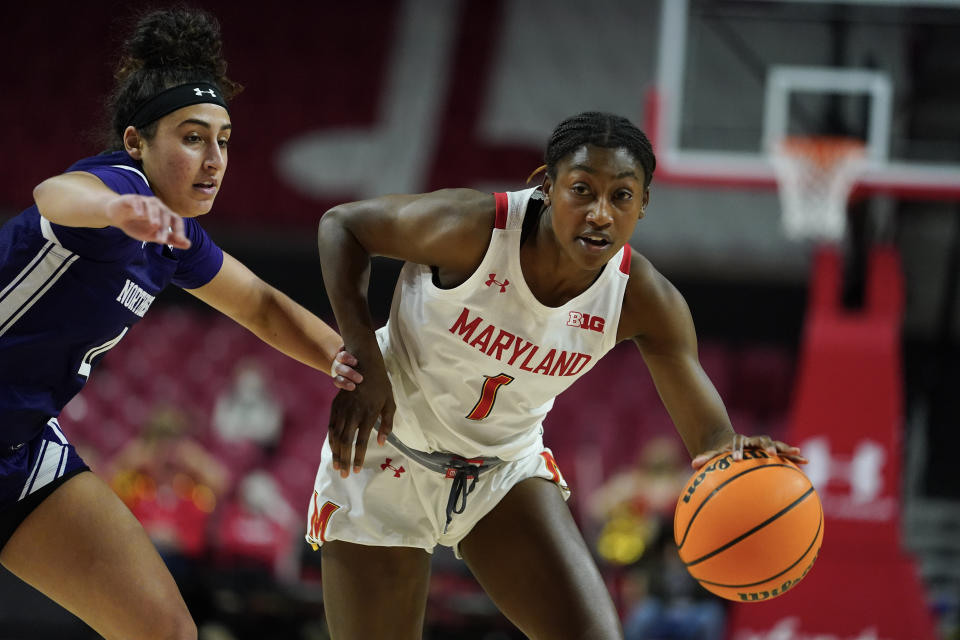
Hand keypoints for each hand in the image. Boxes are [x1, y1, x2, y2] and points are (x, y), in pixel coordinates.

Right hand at [105, 195, 190, 248]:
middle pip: (165, 214)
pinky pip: (137, 201)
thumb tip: (188, 245)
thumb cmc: (138, 226)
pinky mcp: (131, 199)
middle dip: (164, 228)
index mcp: (165, 214)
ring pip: (153, 206)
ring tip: (155, 225)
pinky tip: (139, 214)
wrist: (118, 217)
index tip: (181, 240)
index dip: (180, 230)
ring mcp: (145, 201)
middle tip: (161, 240)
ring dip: (154, 216)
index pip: (176, 220)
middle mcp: (158, 206)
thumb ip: (170, 239)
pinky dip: (139, 207)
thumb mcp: (154, 235)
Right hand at [327, 352, 394, 477]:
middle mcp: (353, 414)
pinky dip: (331, 440)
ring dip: (335, 453)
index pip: (362, 442)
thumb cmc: (381, 385)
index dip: (359, 457)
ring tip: (337, 467)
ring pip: (336, 436)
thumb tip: (382, 443)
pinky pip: (331, 426)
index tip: (357, 470)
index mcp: (368, 414)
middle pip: (346, 442)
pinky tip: (333, 450)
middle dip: (344, 460)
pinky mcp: (335, 406)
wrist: (363, 363)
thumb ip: (386, 424)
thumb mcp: (390, 403)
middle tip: (344, 475)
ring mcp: (342, 409)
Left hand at [691, 433, 806, 469]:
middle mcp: (752, 441)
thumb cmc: (720, 453)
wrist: (730, 444)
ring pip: (776, 445)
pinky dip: (794, 457)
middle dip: (766, 446)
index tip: (736, 460)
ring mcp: (763, 445)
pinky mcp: (772, 451)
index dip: (737, 450)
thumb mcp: (712, 455)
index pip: (738, 443)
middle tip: (770, 453)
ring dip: (786, 449)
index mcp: (738, 441)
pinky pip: (784, 454)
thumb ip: (705, 458)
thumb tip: (693, 464)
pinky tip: (806, 462)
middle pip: (761, 440)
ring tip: (798, 454)